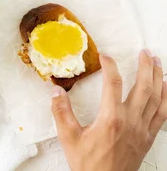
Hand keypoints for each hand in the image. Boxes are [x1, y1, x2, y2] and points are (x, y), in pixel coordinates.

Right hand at [52, 50, 166, 170]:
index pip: (113, 84)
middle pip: (142, 88)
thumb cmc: (88, 164)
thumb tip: (56, 91)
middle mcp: (130, 121)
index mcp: (110, 119)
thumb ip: (61, 112)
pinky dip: (166, 99)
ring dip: (158, 79)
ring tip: (157, 63)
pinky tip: (166, 89)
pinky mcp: (148, 137)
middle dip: (144, 67)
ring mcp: (142, 130)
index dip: (110, 66)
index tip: (105, 56)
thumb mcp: (68, 137)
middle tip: (145, 52)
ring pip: (155, 99)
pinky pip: (162, 114)